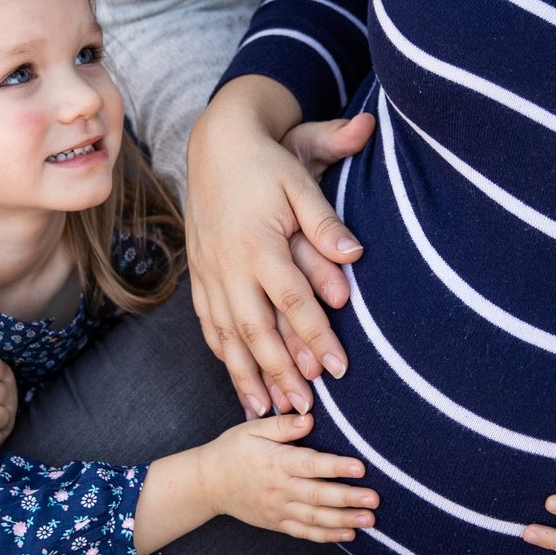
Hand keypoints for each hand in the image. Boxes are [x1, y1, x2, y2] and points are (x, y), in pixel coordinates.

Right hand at [184, 76, 373, 416]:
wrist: (215, 143)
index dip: (317, 337)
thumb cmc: (268, 163)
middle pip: (256, 329)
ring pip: (228, 335)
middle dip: (281, 372)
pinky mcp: (199, 275)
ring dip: (247, 375)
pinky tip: (238, 380)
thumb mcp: (301, 182)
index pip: (292, 300)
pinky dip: (223, 355)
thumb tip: (356, 254)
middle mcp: (229, 264)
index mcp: (258, 242)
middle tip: (304, 408)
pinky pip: (209, 324)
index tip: (340, 369)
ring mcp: (209, 273)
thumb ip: (326, 223)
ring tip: (268, 410)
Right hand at [199, 412, 376, 542]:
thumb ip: (283, 425)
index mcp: (276, 462)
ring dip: (344, 520)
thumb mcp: (253, 429)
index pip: (310, 465)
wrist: (208, 483)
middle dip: (348, 498)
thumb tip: (310, 417)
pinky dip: (326, 535)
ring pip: (314, 518)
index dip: (336, 467)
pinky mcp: (277, 523)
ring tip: (369, 519)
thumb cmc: (233, 450)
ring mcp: (278, 509)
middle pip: (317, 495)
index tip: (360, 467)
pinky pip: (304, 532)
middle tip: (374, 499)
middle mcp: (279, 488)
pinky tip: (348, 534)